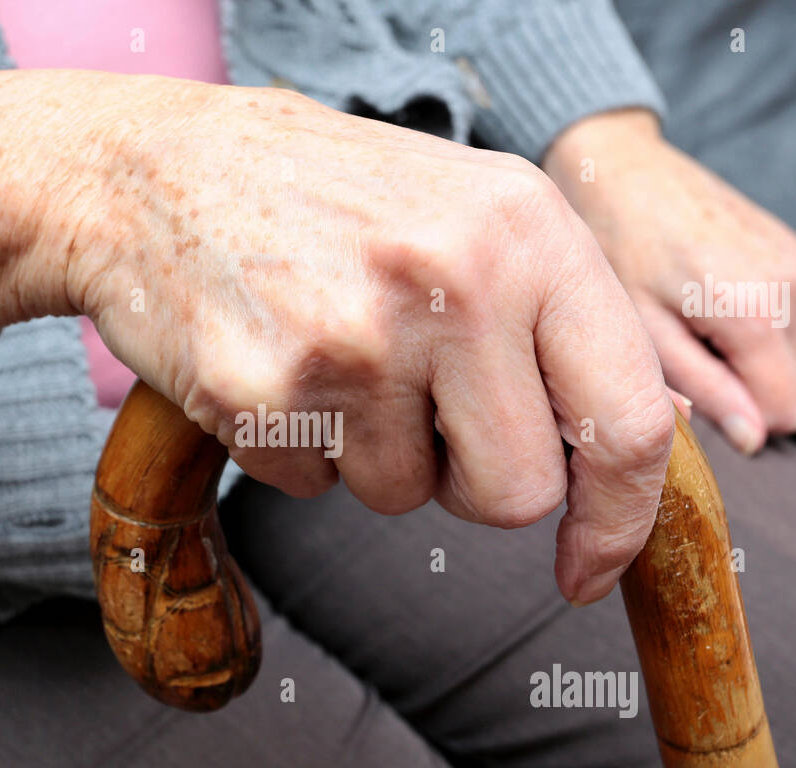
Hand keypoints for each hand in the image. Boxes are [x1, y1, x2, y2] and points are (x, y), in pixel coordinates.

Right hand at [0, 71, 676, 604]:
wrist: (157, 173)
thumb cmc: (330, 204)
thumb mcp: (471, 214)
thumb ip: (558, 318)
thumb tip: (638, 444)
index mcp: (528, 231)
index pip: (630, 419)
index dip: (621, 518)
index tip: (590, 567)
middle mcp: (452, 282)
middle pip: (516, 494)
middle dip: (470, 480)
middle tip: (420, 409)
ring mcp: (352, 340)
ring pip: (407, 498)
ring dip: (375, 455)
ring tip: (333, 355)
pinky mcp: (264, 394)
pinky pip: (318, 489)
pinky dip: (301, 452)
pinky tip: (277, 366)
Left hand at [543, 109, 795, 453]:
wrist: (617, 165)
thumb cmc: (614, 247)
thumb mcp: (642, 332)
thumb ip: (701, 388)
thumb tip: (752, 440)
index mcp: (754, 310)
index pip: (783, 413)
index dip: (735, 421)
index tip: (685, 398)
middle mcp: (788, 283)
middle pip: (787, 386)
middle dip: (735, 389)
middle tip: (673, 355)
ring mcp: (792, 259)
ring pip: (782, 354)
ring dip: (736, 356)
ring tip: (679, 321)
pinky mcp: (785, 245)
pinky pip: (778, 317)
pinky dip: (740, 324)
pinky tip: (693, 297)